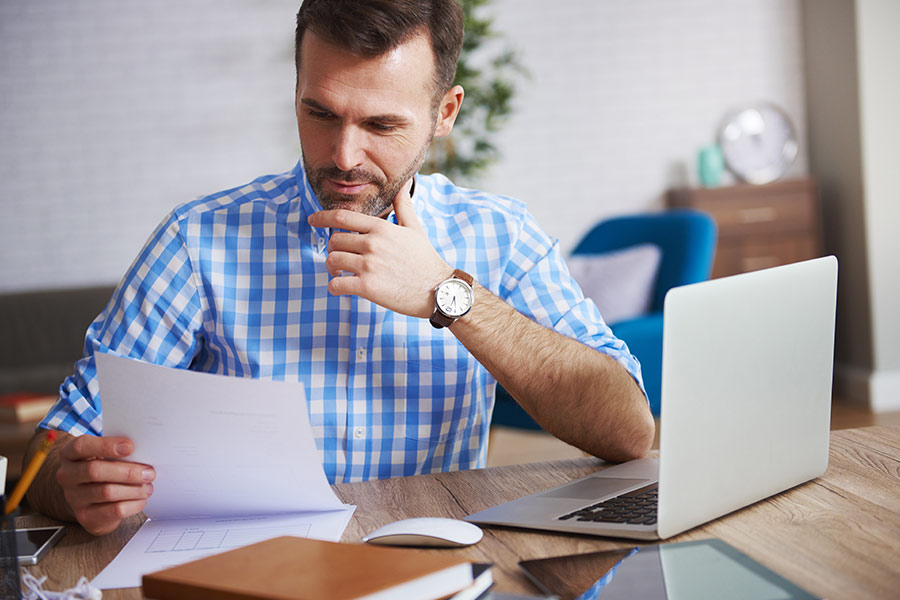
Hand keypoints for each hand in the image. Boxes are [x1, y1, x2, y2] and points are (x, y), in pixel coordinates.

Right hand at [55, 435, 154, 535]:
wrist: (94, 501)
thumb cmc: (104, 469)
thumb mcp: (106, 455)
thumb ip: (118, 451)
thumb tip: (144, 452)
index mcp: (70, 454)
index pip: (81, 446)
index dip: (106, 445)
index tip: (130, 447)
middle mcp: (67, 475)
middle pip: (94, 471)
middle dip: (127, 471)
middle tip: (149, 472)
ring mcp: (74, 497)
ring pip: (107, 492)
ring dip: (134, 489)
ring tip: (148, 487)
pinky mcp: (86, 516)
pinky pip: (113, 510)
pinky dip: (133, 504)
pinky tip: (141, 499)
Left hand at [307, 182, 451, 317]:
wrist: (438, 289)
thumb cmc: (425, 260)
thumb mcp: (415, 229)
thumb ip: (403, 205)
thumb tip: (405, 182)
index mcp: (381, 228)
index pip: (342, 217)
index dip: (322, 217)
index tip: (312, 220)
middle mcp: (372, 244)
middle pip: (335, 240)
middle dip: (333, 249)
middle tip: (339, 259)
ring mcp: (369, 265)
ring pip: (332, 261)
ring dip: (332, 269)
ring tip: (340, 273)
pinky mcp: (367, 287)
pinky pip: (336, 284)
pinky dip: (335, 286)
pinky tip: (343, 287)